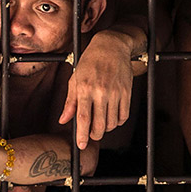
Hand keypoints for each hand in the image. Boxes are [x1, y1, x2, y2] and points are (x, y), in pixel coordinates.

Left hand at [59, 30, 134, 148]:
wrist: (111, 47)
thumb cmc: (90, 62)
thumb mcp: (75, 79)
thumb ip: (70, 102)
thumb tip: (63, 120)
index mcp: (85, 89)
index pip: (83, 119)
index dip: (82, 135)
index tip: (81, 145)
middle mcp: (100, 92)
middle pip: (99, 125)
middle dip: (94, 135)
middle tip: (91, 135)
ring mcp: (115, 93)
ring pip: (111, 123)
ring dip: (105, 128)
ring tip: (100, 123)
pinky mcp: (127, 92)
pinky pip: (123, 116)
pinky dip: (117, 122)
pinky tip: (111, 117)